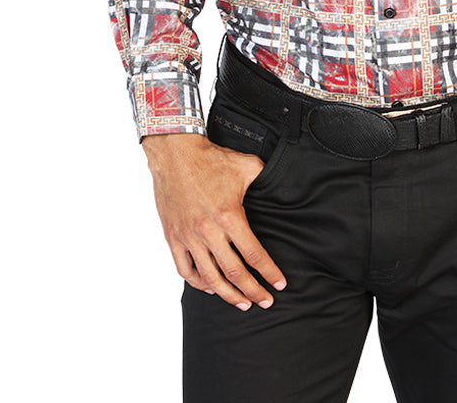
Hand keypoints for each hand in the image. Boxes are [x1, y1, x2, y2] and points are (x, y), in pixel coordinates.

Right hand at [143, 133, 287, 310]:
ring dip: (227, 295)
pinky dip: (197, 283)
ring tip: (242, 304)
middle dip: (253, 291)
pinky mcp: (173, 237)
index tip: (279, 285)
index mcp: (229, 216)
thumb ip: (266, 177)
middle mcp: (208, 231)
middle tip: (265, 301)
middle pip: (234, 273)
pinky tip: (210, 287)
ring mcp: (188, 237)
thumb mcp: (247, 165)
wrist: (175, 153)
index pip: (254, 255)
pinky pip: (184, 269)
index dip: (269, 273)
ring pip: (209, 278)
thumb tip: (283, 184)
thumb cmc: (211, 159)